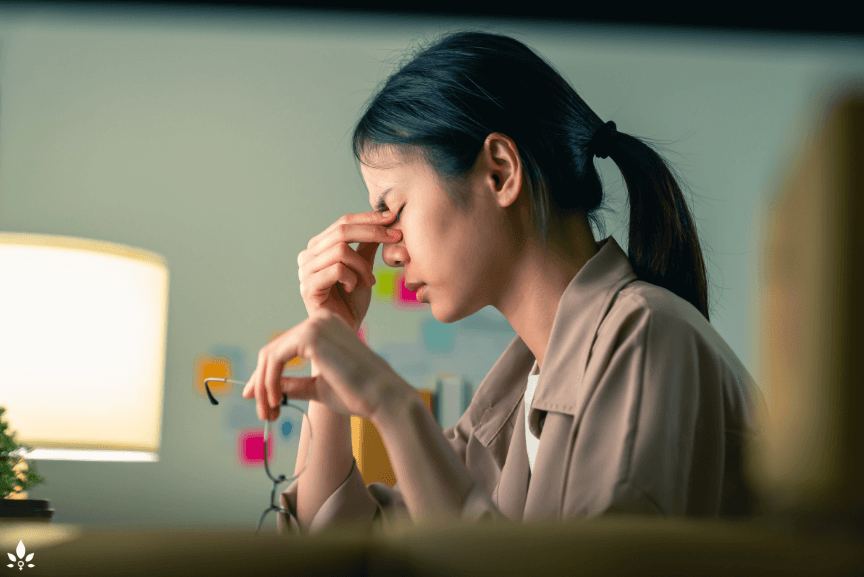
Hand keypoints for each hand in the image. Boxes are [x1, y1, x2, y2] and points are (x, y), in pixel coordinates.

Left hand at [242, 311, 407, 421]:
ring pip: (270, 355)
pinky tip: (276, 402)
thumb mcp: (318, 387)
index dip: (265, 375)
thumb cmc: (358, 394)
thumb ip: (295, 384)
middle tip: (262, 412)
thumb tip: (269, 388)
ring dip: (263, 387)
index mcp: (325, 328)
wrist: (383, 397)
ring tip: (269, 412)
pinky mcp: (310, 335)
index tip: (256, 399)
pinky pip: (275, 359)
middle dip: (261, 383)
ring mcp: (314, 324)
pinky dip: (269, 382)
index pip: (284, 348)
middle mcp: (319, 320)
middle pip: (272, 350)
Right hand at [297, 211, 401, 331]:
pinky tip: (353, 288)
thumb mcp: (363, 267)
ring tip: (368, 280)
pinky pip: (337, 270)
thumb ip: (366, 245)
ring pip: (341, 250)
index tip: (392, 217)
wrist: (347, 329)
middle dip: (372, 232)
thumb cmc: (352, 300)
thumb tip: (383, 220)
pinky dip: (353, 278)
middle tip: (395, 238)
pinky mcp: (308, 287)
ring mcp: (305, 271)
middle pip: (341, 231)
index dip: (368, 218)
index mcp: (318, 247)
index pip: (343, 222)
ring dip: (362, 265)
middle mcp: (307, 255)